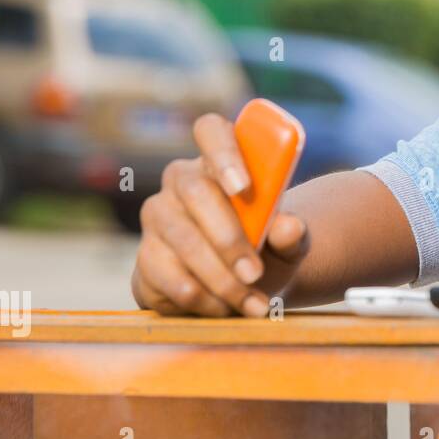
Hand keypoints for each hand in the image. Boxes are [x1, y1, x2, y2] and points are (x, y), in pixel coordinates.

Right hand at [130, 113, 308, 316]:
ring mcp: (158, 216)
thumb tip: (290, 226)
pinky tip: (224, 308)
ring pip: (182, 239)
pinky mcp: (145, 256)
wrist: (244, 287)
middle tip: (255, 273)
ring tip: (252, 303)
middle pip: (196, 192)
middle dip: (228, 238)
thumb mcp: (289, 244)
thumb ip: (293, 235)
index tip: (244, 187)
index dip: (224, 152)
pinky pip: (165, 274)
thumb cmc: (267, 250)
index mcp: (221, 162)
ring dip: (219, 277)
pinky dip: (201, 297)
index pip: (211, 131)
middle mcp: (182, 181)